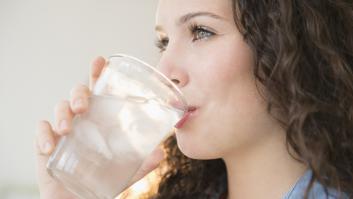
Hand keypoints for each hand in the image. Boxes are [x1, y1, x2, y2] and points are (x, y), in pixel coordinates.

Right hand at [35, 56, 164, 198]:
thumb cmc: (102, 181)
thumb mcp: (125, 172)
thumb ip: (142, 163)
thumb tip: (161, 153)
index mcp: (101, 121)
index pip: (99, 92)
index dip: (98, 74)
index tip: (100, 60)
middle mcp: (82, 121)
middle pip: (78, 94)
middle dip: (79, 94)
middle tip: (84, 107)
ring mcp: (64, 132)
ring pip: (60, 108)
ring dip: (62, 114)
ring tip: (67, 129)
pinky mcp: (47, 146)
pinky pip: (41, 131)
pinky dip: (44, 135)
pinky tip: (51, 146)